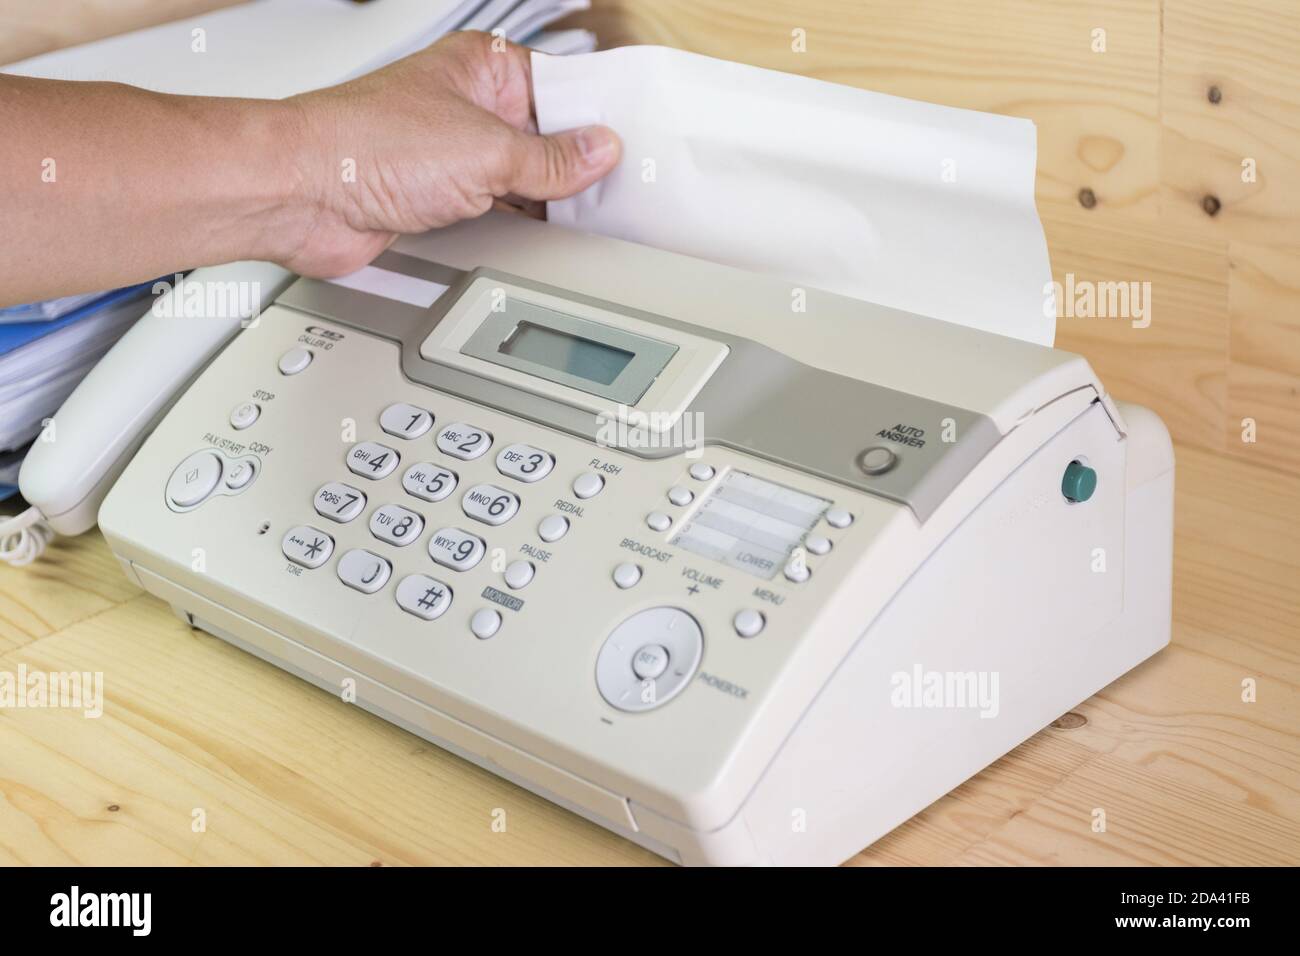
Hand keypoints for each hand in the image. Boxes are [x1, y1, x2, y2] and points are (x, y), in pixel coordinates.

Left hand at [279, 31, 620, 276]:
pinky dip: (517, 224)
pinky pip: (494, 210)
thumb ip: (551, 159)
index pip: (563, 89)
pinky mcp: (435, 198)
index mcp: (482, 68)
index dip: (597, 121)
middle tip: (616, 192)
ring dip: (543, 200)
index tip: (633, 148)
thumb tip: (597, 151)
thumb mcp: (487, 152)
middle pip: (544, 138)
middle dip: (574, 167)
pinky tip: (540, 236)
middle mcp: (466, 106)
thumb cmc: (364, 145)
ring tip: (579, 216)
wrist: (299, 195)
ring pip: (520, 179)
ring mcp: (451, 154)